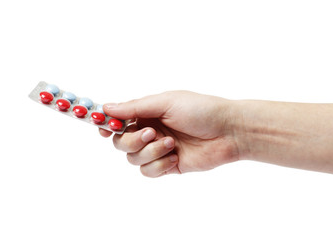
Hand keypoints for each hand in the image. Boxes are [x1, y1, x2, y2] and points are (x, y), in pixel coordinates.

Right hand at [99, 91, 239, 176]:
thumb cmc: (200, 110)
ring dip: (150, 152)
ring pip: (133, 158)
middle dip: (132, 140)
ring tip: (172, 143)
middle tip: (151, 133)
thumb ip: (135, 107)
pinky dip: (159, 165)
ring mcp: (157, 149)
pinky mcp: (167, 165)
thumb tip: (106, 108)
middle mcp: (149, 131)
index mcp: (147, 113)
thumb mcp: (165, 103)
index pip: (118, 120)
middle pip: (120, 142)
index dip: (108, 125)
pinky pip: (148, 171)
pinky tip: (175, 157)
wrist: (228, 131)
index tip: (104, 128)